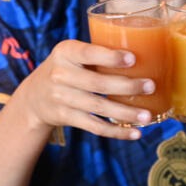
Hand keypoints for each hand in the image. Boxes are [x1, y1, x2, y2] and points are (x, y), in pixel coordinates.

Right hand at [14, 39, 154, 138]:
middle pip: (98, 83)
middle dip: (127, 86)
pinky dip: (116, 131)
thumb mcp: (72, 54)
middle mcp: (60, 74)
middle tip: (150, 86)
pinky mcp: (65, 117)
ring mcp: (61, 98)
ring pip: (98, 107)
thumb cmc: (67, 68)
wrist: (34, 95)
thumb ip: (98, 53)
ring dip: (126, 112)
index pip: (88, 53)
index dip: (110, 57)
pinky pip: (94, 126)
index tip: (133, 59)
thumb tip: (146, 55)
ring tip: (147, 115)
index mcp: (65, 52)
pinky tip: (134, 133)